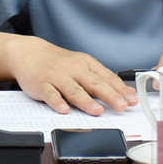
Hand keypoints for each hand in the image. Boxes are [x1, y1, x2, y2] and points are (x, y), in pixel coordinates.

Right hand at [4, 36, 137, 115]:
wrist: (30, 53)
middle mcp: (74, 69)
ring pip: (73, 90)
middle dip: (109, 95)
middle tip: (122, 106)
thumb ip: (100, 79)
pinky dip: (57, 102)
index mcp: (86, 64)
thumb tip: (123, 94)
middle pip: (94, 83)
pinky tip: (64, 110)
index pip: (107, 77)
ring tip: (97, 111)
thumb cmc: (59, 62)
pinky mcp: (42, 84)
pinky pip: (50, 94)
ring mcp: (57, 76)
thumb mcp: (82, 65)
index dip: (120, 89)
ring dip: (86, 101)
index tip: (132, 100)